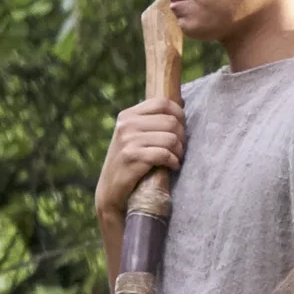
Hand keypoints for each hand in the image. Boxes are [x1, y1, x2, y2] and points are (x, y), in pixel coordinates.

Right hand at [94, 98, 186, 224]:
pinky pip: (164, 154)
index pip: (163, 103)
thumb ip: (151, 121)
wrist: (110, 191)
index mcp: (127, 116)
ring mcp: (127, 141)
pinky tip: (172, 167)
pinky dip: (173, 162)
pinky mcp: (131, 157)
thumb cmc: (128, 162)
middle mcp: (125, 125)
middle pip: (170, 122)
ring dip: (179, 151)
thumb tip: (182, 102)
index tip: (180, 129)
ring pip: (171, 139)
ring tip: (175, 158)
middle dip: (181, 137)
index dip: (179, 115)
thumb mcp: (134, 136)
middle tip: (179, 149)